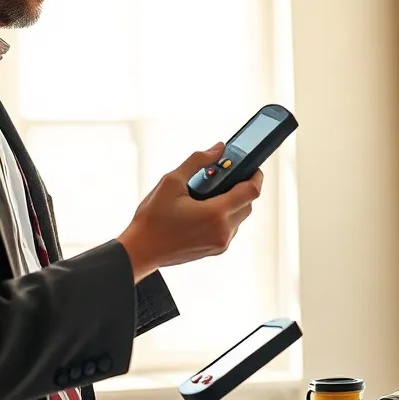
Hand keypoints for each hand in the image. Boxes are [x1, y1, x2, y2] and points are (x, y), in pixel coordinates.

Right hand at [116, 143, 264, 280]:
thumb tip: (219, 149)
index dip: (256, 175)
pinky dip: (225, 216)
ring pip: (240, 217)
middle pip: (248, 204)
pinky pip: (231, 229)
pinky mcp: (216, 250)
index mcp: (215, 213)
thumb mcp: (171, 182)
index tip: (253, 167)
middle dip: (242, 188)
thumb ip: (198, 161)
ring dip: (233, 203)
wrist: (142, 250)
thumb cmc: (153, 218)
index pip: (251, 191)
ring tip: (212, 193)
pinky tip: (206, 209)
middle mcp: (222, 231)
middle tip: (227, 176)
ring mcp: (220, 243)